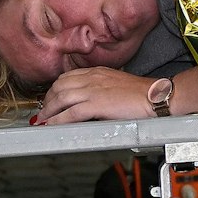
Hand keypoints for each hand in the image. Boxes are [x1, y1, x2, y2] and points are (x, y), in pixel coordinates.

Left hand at [34, 66, 155, 125]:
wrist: (154, 96)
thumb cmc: (141, 92)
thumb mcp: (116, 82)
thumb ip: (101, 86)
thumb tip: (91, 98)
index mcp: (97, 71)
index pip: (68, 76)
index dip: (55, 88)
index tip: (51, 97)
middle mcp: (92, 78)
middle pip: (60, 85)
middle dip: (48, 99)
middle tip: (43, 111)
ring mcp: (93, 90)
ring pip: (61, 98)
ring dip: (49, 110)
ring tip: (43, 120)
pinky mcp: (96, 105)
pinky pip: (70, 113)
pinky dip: (58, 120)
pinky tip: (53, 126)